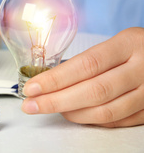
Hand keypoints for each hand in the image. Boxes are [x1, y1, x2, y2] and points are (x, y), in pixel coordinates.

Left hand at [21, 27, 143, 127]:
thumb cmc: (139, 48)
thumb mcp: (118, 43)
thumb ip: (90, 60)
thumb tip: (51, 78)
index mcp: (128, 44)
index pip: (86, 64)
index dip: (56, 79)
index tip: (32, 87)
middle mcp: (142, 68)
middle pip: (94, 91)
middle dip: (56, 101)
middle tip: (31, 105)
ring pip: (106, 111)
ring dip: (72, 113)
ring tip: (50, 108)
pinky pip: (118, 121)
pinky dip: (92, 120)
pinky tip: (75, 114)